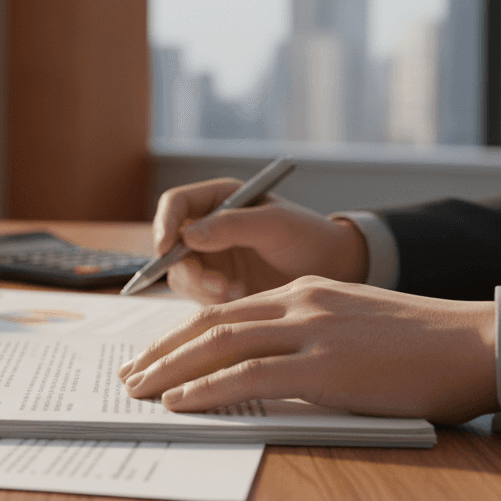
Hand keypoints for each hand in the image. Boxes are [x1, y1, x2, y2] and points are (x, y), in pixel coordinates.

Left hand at [115, 277, 497, 424]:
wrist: (478, 345)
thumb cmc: (423, 347)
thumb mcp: (355, 328)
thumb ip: (310, 338)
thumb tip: (269, 370)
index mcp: (306, 291)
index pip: (227, 311)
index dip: (183, 335)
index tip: (154, 355)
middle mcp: (301, 302)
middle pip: (211, 324)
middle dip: (162, 351)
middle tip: (129, 374)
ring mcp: (312, 331)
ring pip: (219, 345)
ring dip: (171, 369)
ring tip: (138, 390)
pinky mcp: (326, 366)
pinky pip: (249, 375)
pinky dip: (207, 387)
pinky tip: (180, 400)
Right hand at [154, 178, 368, 303]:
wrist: (336, 271)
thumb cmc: (309, 237)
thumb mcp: (276, 225)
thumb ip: (233, 225)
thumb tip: (188, 235)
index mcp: (219, 199)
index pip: (175, 204)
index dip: (164, 223)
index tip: (165, 248)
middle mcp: (208, 227)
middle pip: (170, 244)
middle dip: (185, 267)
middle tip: (214, 284)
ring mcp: (211, 258)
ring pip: (180, 274)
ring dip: (200, 287)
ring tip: (234, 292)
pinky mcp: (217, 286)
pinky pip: (197, 296)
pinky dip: (213, 301)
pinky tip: (241, 297)